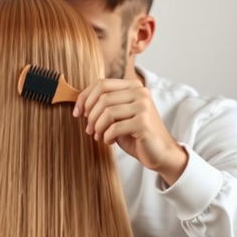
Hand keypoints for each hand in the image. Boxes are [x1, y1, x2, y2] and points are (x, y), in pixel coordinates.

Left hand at [73, 78, 188, 185]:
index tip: (77, 113)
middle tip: (90, 130)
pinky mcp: (143, 122)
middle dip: (90, 116)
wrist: (160, 152)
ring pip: (107, 112)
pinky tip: (110, 141)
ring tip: (99, 136)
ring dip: (97, 127)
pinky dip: (107, 137)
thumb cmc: (136, 135)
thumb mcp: (119, 116)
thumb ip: (105, 105)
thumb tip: (80, 103)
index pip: (101, 83)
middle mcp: (140, 92)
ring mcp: (143, 106)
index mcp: (133, 86)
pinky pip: (114, 128)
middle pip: (102, 97)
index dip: (84, 98)